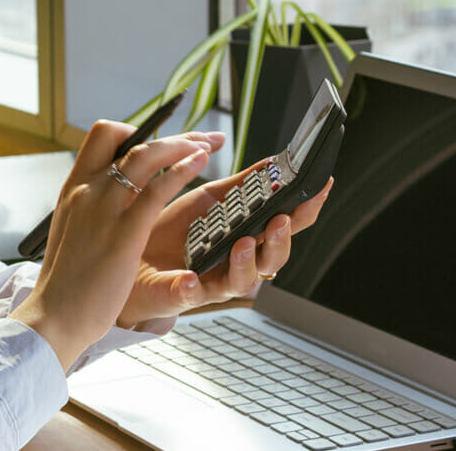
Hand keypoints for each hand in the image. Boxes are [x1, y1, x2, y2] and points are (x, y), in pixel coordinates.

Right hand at [10, 121, 221, 371]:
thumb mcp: (72, 231)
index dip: (135, 132)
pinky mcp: (124, 233)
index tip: (160, 142)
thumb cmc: (66, 281)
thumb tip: (109, 197)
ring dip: (183, 144)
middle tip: (199, 138)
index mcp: (73, 188)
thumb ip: (89, 208)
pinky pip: (158, 188)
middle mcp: (86, 190)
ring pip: (146, 156)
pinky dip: (183, 170)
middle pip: (128, 140)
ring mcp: (103, 208)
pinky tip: (201, 165)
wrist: (54, 315)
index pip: (101, 137)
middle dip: (171, 134)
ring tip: (207, 146)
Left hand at [116, 157, 332, 326]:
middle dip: (280, 239)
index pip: (289, 224)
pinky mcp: (184, 294)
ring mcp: (215, 281)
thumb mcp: (212, 200)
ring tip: (243, 243)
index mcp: (251, 236)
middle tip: (280, 219)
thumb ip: (243, 185)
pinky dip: (193, 288)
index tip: (320, 185)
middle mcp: (240, 262)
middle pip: (274, 257)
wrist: (135, 256)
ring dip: (247, 263)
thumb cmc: (179, 231)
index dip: (307, 208)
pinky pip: (191, 295)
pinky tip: (191, 278)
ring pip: (244, 280)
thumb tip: (274, 162)